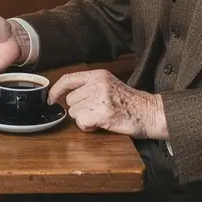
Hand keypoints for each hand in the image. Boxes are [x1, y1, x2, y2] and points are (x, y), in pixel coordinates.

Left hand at [49, 69, 167, 138]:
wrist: (150, 112)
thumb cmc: (130, 102)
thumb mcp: (109, 85)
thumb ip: (90, 86)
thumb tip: (66, 95)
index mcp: (98, 75)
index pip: (68, 79)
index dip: (55, 89)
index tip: (51, 98)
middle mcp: (97, 84)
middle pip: (70, 100)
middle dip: (79, 109)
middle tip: (94, 111)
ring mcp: (100, 98)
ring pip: (74, 112)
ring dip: (84, 119)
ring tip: (100, 117)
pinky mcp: (103, 113)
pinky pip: (82, 122)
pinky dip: (88, 127)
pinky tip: (100, 124)